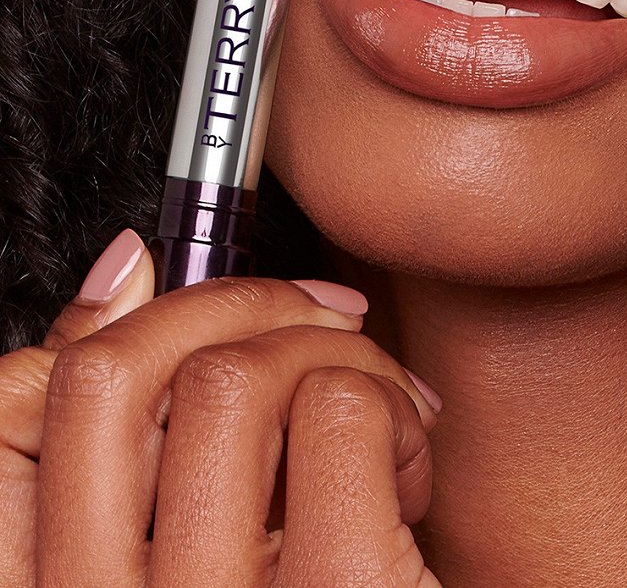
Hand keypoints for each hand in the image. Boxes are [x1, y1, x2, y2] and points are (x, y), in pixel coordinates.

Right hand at [0, 229, 441, 586]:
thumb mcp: (206, 536)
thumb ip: (152, 435)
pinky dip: (391, 402)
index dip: (96, 326)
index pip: (13, 416)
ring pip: (234, 377)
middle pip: (117, 374)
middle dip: (234, 303)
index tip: (166, 280)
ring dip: (333, 359)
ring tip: (382, 414)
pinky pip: (340, 410)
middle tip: (318, 318)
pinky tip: (410, 464)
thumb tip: (124, 266)